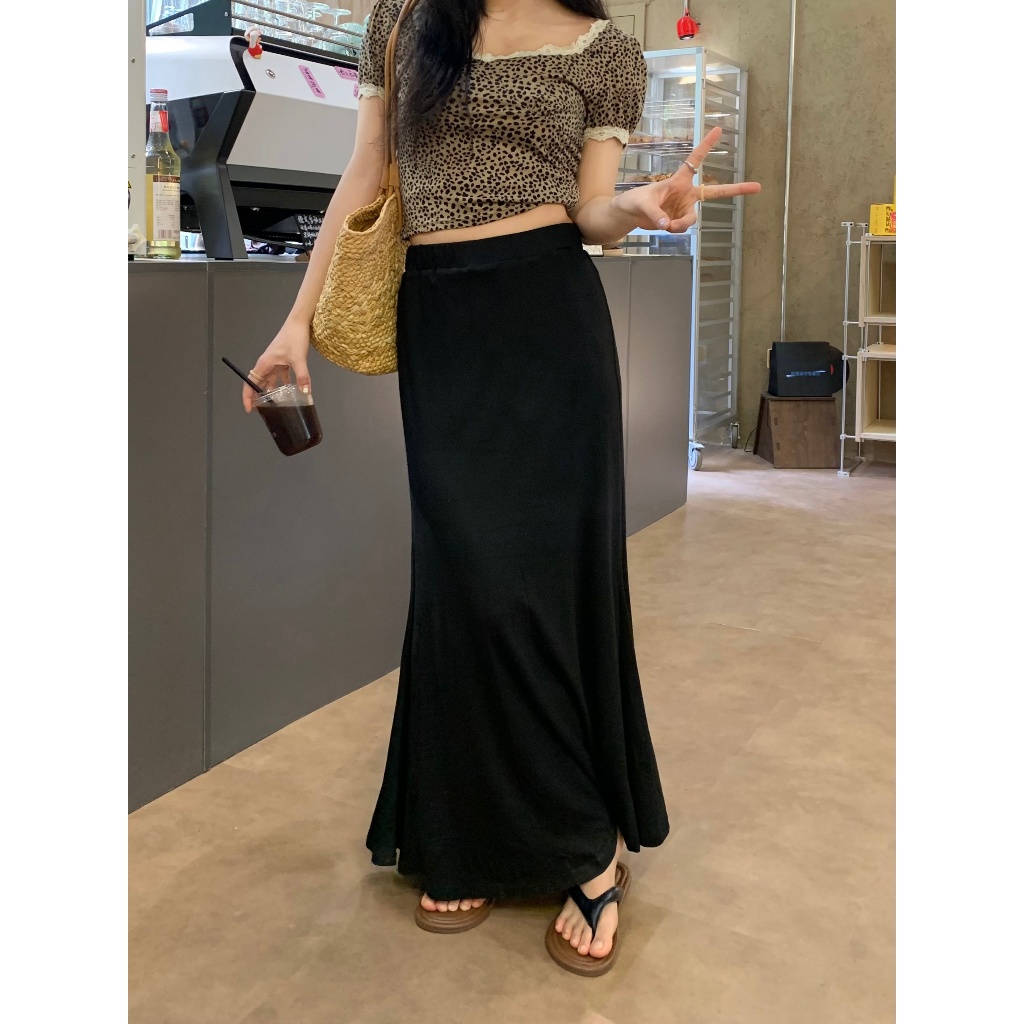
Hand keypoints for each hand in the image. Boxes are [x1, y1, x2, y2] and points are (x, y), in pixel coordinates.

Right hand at [242, 318, 311, 412]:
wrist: (300, 322)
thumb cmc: (294, 337)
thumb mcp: (298, 359)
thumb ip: (302, 376)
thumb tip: (305, 393)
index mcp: (265, 363)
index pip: (250, 383)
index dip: (247, 396)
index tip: (249, 409)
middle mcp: (267, 363)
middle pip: (258, 383)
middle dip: (258, 397)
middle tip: (263, 411)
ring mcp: (275, 361)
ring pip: (270, 380)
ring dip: (271, 391)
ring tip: (276, 404)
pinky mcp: (284, 359)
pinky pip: (280, 375)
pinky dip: (284, 383)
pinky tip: (291, 391)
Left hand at [612, 127, 761, 233]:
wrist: (630, 215)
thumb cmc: (634, 202)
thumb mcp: (642, 204)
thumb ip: (656, 214)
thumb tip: (668, 225)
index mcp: (679, 180)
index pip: (695, 160)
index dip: (707, 145)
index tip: (719, 129)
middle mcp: (686, 193)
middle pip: (716, 192)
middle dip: (737, 189)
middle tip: (758, 187)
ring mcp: (685, 207)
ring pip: (692, 219)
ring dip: (682, 224)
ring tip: (667, 225)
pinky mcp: (680, 219)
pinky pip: (683, 227)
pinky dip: (675, 230)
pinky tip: (665, 227)